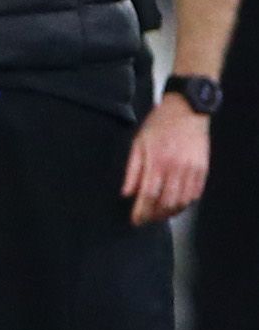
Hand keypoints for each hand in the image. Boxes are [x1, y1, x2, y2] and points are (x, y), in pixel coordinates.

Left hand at [121, 92, 210, 223]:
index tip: (135, 220)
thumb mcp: (138, 143)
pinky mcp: (203, 169)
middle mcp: (176, 167)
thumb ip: (132, 170)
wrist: (187, 109)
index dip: (141, 211)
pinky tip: (175, 203)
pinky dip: (184, 203)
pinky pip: (195, 195)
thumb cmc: (159, 124)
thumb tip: (126, 193)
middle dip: (154, 216)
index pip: (148, 195)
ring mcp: (192, 169)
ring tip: (158, 214)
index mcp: (157, 160)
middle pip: (166, 203)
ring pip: (182, 202)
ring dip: (169, 213)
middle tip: (146, 219)